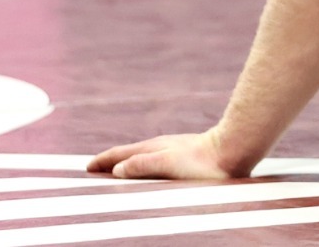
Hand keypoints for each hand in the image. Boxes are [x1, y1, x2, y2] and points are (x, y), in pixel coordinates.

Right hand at [87, 129, 242, 179]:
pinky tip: (152, 172)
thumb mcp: (166, 163)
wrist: (232, 152)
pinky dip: (143, 166)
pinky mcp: (185, 157)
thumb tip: (116, 170)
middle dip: (110, 162)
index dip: (102, 161)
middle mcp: (160, 146)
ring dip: (127, 164)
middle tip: (95, 170)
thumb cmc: (200, 160)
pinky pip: (156, 162)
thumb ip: (141, 165)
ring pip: (143, 157)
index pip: (120, 154)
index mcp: (151, 148)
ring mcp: (173, 150)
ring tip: (117, 172)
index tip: (86, 168)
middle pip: (129, 154)